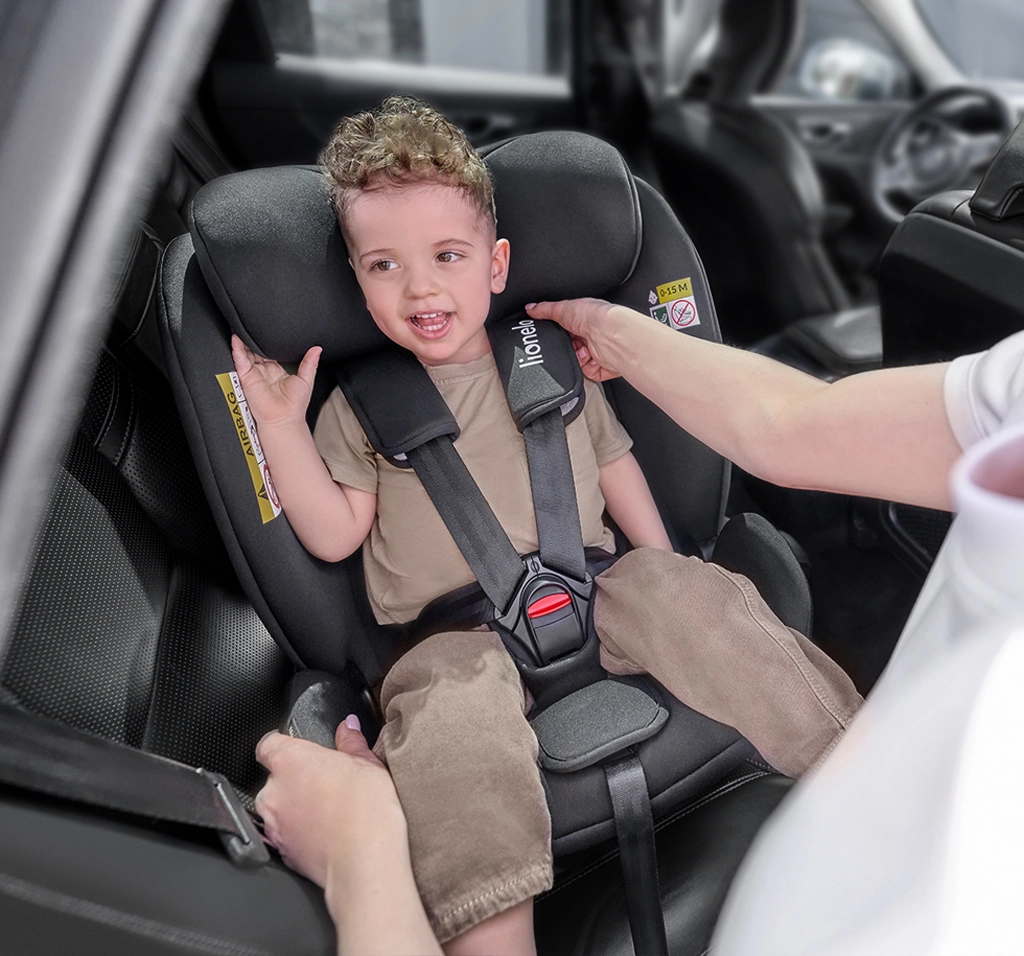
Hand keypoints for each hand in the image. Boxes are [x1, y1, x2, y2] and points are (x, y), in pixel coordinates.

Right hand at [231, 333, 321, 427]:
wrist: (284, 419)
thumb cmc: (294, 405)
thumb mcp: (306, 379)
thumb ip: (310, 363)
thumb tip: (317, 348)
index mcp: (275, 369)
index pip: (268, 351)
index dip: (266, 340)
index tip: (267, 327)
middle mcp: (263, 370)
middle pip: (255, 350)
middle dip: (253, 338)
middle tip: (253, 323)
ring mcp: (253, 373)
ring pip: (245, 352)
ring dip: (243, 340)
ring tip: (243, 325)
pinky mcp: (246, 377)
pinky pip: (239, 360)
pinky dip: (237, 349)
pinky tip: (236, 338)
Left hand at [254, 717, 406, 888]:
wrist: (365, 862)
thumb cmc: (367, 812)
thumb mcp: (368, 765)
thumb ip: (351, 742)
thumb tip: (348, 727)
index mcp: (292, 760)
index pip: (269, 743)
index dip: (284, 744)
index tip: (301, 750)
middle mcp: (274, 790)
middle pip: (276, 777)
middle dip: (297, 779)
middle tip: (328, 783)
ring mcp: (274, 823)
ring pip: (279, 806)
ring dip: (296, 806)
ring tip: (330, 810)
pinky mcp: (280, 850)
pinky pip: (284, 833)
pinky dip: (299, 831)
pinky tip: (326, 831)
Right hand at [526, 298, 623, 381]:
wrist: (609, 334)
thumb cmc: (594, 316)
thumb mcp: (562, 308)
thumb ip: (545, 310)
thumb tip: (531, 308)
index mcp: (585, 319)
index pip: (566, 327)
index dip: (557, 331)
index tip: (550, 332)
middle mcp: (592, 335)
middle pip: (569, 345)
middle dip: (566, 345)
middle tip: (568, 340)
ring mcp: (596, 351)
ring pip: (574, 360)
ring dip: (574, 356)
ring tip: (581, 348)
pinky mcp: (600, 366)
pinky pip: (584, 372)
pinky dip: (583, 366)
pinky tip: (588, 357)